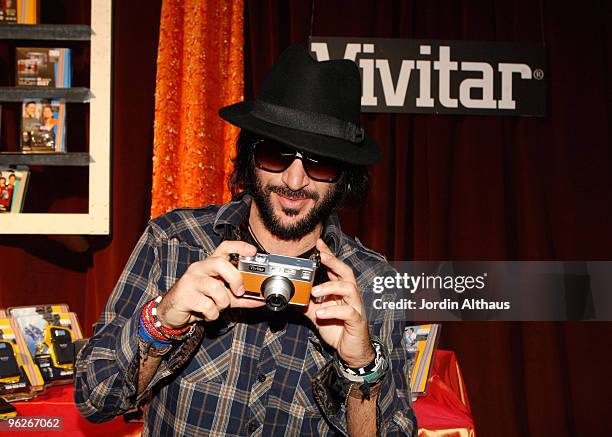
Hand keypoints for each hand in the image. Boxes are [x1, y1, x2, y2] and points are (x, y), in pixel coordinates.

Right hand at [156, 241, 264, 328]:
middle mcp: (200, 268)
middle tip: (239, 291)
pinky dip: (212, 314)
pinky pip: (207, 306)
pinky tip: (206, 313)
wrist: (173, 311)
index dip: (240, 247)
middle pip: (221, 264)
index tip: (252, 251)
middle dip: (235, 279)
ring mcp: (191, 280)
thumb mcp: (223, 297)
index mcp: (210, 264)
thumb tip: (260, 300)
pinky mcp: (184, 295)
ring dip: (222, 303)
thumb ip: (241, 298)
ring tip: (217, 307)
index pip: (225, 247)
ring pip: (215, 288)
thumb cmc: (199, 300)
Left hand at [304, 239, 373, 367]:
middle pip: (346, 272)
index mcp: (341, 291)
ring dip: (331, 287)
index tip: (319, 244)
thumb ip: (308, 304)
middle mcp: (350, 296)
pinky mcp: (357, 320)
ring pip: (349, 289)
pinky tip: (320, 313)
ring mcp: (355, 307)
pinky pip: (348, 311)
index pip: (336, 269)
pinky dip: (333, 310)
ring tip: (315, 291)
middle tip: (321, 256)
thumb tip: (293, 296)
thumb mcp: (318, 314)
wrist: (351, 350)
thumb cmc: (338, 329)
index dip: (329, 255)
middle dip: (334, 262)